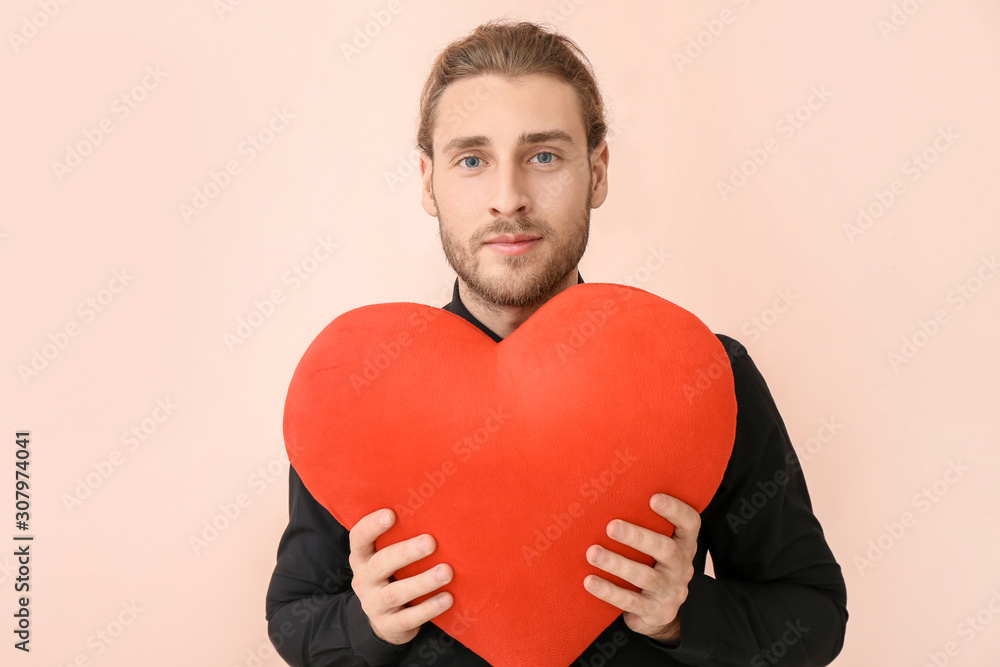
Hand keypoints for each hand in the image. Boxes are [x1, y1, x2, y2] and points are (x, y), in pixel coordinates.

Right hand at [348, 508, 453, 644]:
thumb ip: (400, 539)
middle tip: (431, 542)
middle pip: (381, 564)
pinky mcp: (388, 626)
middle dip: (406, 552)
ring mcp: (374, 604)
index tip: (391, 514)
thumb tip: (437, 511)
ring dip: (422, 581)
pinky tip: (448, 598)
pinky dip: (429, 608)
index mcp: (362, 558)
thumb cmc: (394, 575)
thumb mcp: (389, 558)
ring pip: (395, 593)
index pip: (358, 539)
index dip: (371, 526)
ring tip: (447, 572)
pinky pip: (409, 618)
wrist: (384, 621)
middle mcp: (364, 580)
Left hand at [582, 493, 699, 644]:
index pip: (690, 524)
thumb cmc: (650, 564)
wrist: (659, 612)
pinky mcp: (655, 612)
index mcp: (684, 545)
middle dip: (638, 537)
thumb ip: (644, 524)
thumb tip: (606, 493)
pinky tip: (590, 581)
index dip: (676, 510)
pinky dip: (609, 591)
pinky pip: (631, 601)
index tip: (654, 498)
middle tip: (611, 527)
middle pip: (666, 549)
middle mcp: (681, 567)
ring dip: (617, 564)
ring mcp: (670, 591)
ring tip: (592, 553)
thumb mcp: (655, 546)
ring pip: (645, 576)